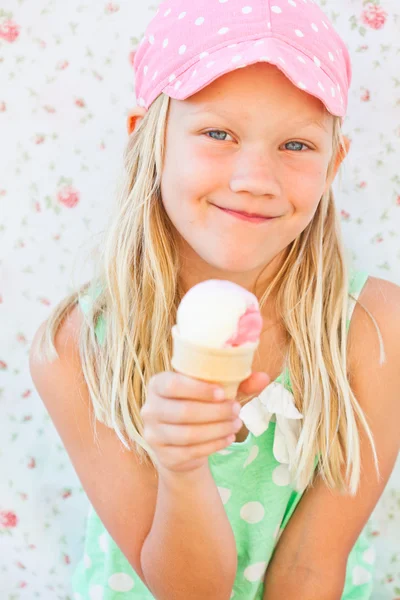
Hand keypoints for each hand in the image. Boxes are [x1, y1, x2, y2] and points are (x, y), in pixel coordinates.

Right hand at [141, 371, 269, 473]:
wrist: (181, 441)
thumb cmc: (200, 405)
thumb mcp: (215, 390)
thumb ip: (237, 382)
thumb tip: (264, 378)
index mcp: (158, 384)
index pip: (173, 384)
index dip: (198, 390)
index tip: (221, 393)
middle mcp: (150, 408)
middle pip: (184, 412)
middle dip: (215, 412)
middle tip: (237, 410)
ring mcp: (153, 434)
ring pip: (188, 434)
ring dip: (218, 429)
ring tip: (236, 424)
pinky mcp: (164, 456)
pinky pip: (191, 452)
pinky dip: (214, 445)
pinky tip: (228, 438)